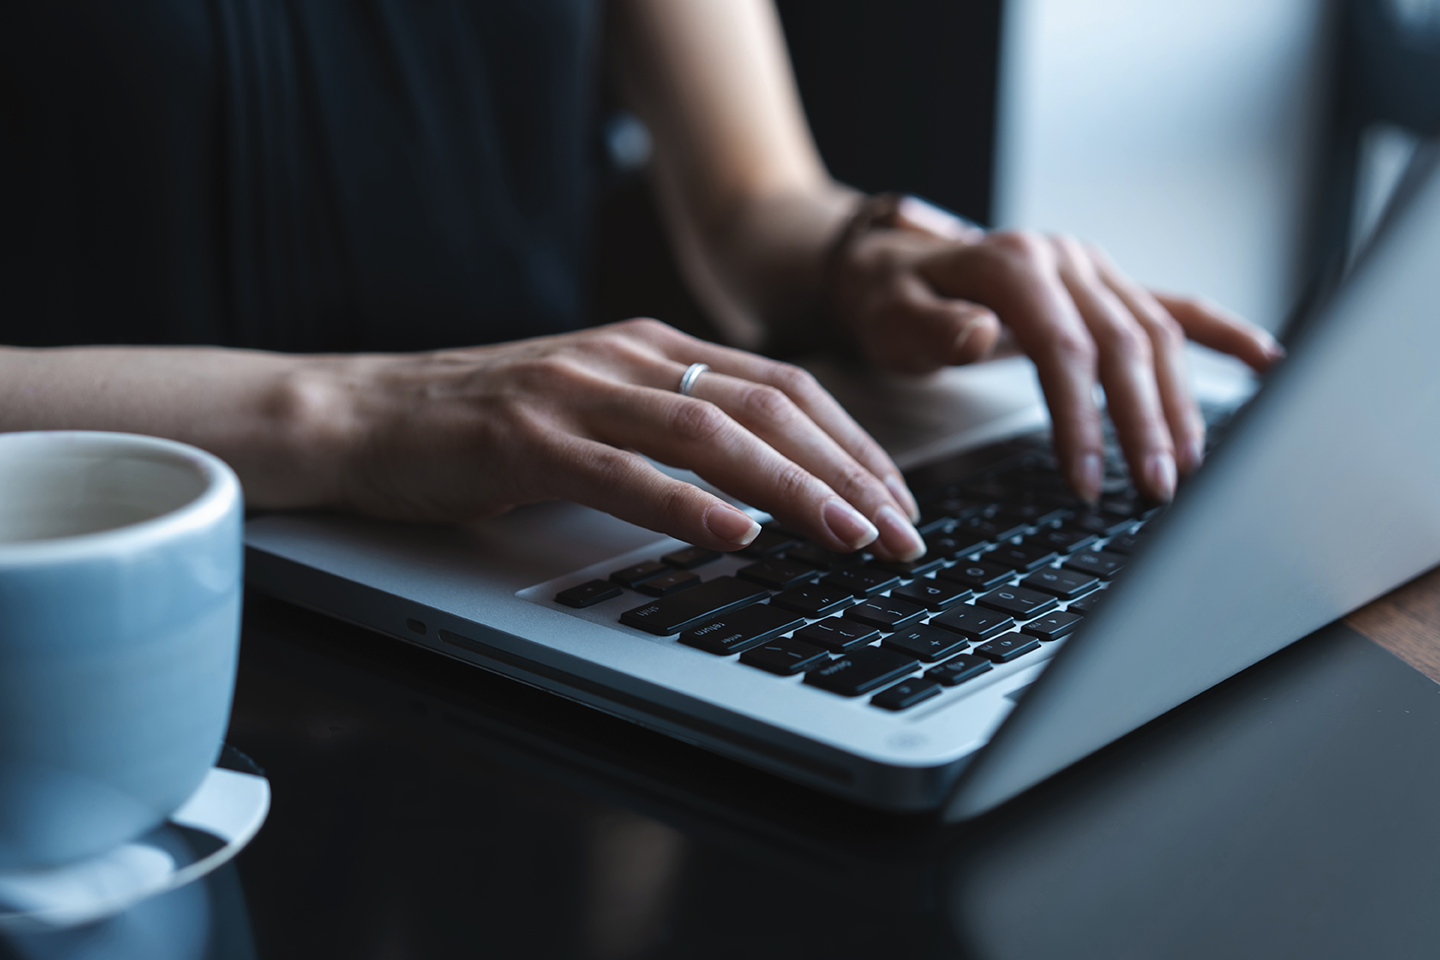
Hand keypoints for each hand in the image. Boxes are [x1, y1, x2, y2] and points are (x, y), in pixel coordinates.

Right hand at [314, 318, 925, 558]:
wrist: (363, 414)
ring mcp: (576, 393)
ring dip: (794, 488)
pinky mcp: (526, 438)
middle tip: (903, 531)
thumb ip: (668, 430)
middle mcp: (625, 359)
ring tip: (851, 536)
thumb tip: (757, 487)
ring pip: (711, 435)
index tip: (898, 496)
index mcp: (650, 349)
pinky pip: (623, 473)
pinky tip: (738, 535)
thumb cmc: (480, 423)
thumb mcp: (594, 409)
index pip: (781, 388)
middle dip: (849, 471)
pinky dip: (687, 506)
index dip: (851, 441)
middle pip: (767, 407)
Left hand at [832, 225, 1285, 502]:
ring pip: (1156, 333)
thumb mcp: (889, 317)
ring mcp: (1091, 267)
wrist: (891, 264)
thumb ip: (932, 329)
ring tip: (1187, 468)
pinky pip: (1173, 306)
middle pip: (1124, 343)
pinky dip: (1221, 334)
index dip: (1083, 418)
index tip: (1088, 482)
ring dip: (1178, 403)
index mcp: (1013, 262)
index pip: (1065, 348)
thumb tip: (980, 332)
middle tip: (1156, 491)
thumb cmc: (888, 299)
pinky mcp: (1106, 283)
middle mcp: (1063, 256)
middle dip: (1144, 422)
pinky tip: (1265, 361)